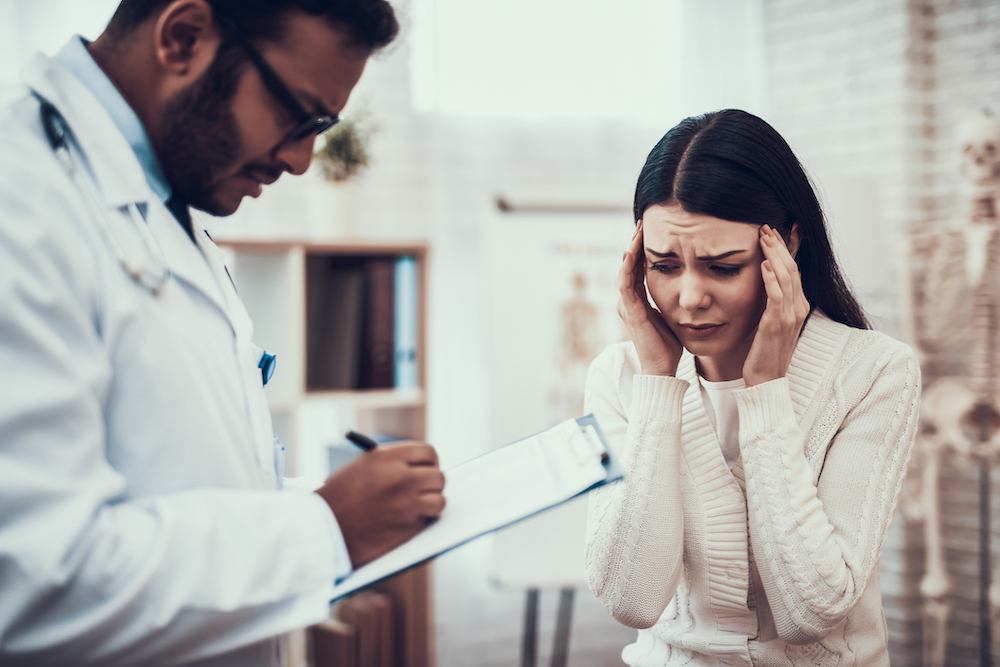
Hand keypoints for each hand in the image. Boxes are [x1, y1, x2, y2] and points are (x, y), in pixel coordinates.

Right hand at [315, 442, 445, 567]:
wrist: (324, 529)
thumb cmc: (340, 498)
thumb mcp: (363, 467)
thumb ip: (391, 463)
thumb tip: (420, 466)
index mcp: (387, 457)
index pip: (428, 453)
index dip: (429, 462)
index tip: (427, 469)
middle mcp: (401, 476)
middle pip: (438, 476)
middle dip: (432, 484)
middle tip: (425, 490)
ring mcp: (407, 502)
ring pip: (440, 498)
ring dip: (432, 503)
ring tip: (419, 506)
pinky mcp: (409, 525)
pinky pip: (430, 518)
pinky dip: (425, 519)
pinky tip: (412, 520)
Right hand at [618, 220, 682, 375]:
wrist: (662, 368)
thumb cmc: (669, 346)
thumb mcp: (672, 316)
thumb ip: (673, 301)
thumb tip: (687, 288)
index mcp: (638, 302)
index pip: (638, 270)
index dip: (643, 251)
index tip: (652, 232)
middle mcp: (629, 301)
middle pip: (629, 266)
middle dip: (636, 245)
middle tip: (643, 223)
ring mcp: (627, 306)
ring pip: (625, 270)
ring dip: (631, 250)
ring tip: (638, 231)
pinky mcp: (630, 311)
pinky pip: (625, 283)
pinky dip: (627, 267)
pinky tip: (631, 252)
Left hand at [742, 225, 809, 386]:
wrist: (765, 380)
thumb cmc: (763, 351)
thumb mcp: (767, 320)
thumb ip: (768, 301)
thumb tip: (761, 281)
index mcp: (797, 306)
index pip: (793, 270)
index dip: (784, 250)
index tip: (772, 232)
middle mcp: (798, 308)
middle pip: (792, 269)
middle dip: (779, 246)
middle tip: (766, 227)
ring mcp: (790, 316)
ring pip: (787, 278)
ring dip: (775, 255)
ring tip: (764, 237)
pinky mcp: (777, 325)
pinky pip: (778, 297)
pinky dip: (772, 279)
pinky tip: (765, 264)